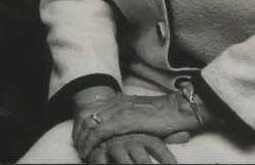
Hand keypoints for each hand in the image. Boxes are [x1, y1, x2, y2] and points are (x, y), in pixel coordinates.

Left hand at [74, 93, 193, 161]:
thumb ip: (127, 115)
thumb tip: (117, 126)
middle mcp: (116, 102)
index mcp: (119, 99)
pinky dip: (90, 144)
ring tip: (82, 153)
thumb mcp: (140, 112)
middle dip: (78, 133)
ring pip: (89, 124)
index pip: (91, 108)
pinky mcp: (123, 121)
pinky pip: (99, 132)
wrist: (176, 110)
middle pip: (86, 115)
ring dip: (82, 140)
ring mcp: (118, 110)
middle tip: (78, 148)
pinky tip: (89, 153)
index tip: (80, 138)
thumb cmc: (162, 115)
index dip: (81, 123)